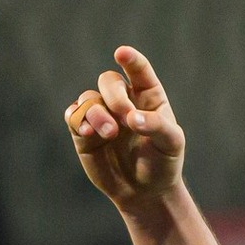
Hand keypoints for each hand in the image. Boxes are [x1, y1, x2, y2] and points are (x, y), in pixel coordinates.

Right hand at [66, 45, 185, 212]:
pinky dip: (77, 119)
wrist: (145, 192)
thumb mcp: (171, 144)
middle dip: (114, 96)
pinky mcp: (85, 132)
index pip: (138, 70)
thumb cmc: (163, 163)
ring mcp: (102, 114)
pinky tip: (88, 132)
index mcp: (147, 96)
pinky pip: (73, 115)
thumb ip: (157, 126)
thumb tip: (131, 117)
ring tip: (109, 133)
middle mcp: (123, 100)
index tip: (122, 53)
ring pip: (88, 98)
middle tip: (126, 118)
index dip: (130, 60)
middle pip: (108, 81)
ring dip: (96, 113)